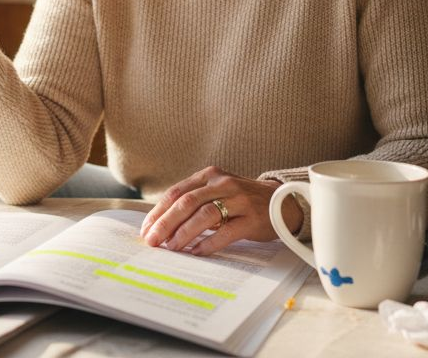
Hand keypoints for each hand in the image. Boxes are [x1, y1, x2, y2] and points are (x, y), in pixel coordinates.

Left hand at [139, 166, 302, 255]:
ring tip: (172, 247)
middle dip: (166, 223)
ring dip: (185, 233)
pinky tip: (197, 251)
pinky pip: (227, 231)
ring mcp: (239, 199)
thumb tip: (161, 227)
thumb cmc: (241, 201)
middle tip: (153, 241)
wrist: (282, 202)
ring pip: (205, 214)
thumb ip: (193, 203)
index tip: (146, 230)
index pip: (176, 192)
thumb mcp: (216, 193)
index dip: (158, 212)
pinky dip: (209, 242)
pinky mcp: (253, 218)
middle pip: (187, 202)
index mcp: (209, 176)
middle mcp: (223, 184)